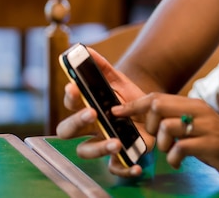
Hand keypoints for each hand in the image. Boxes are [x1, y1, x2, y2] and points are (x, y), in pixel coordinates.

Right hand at [56, 47, 153, 176]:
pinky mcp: (119, 155)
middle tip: (92, 113)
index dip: (70, 97)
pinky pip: (115, 168)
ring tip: (115, 142)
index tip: (75, 88)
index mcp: (87, 106)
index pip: (70, 104)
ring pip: (86, 151)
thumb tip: (86, 49)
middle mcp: (89, 127)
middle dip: (76, 122)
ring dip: (98, 148)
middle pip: (68, 130)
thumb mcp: (118, 80)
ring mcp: (102, 141)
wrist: (151, 111)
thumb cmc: (127, 97)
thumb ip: (103, 67)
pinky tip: (136, 166)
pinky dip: (124, 169)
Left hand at [113, 93, 218, 182]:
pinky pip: (181, 148)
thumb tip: (146, 118)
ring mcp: (206, 127)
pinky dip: (174, 158)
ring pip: (168, 127)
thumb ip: (175, 119)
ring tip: (171, 152)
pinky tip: (179, 162)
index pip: (157, 97)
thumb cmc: (215, 142)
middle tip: (158, 141)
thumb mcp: (195, 125)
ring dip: (162, 144)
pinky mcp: (211, 144)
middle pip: (159, 106)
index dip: (134, 105)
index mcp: (192, 104)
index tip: (116, 113)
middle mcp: (198, 111)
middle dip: (149, 127)